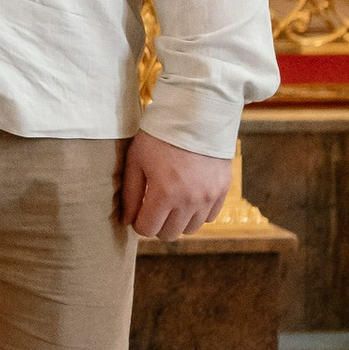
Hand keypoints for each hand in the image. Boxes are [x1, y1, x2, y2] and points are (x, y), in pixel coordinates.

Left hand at [118, 135, 232, 239]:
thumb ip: (129, 194)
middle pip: (169, 233)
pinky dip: (197, 212)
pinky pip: (208, 217)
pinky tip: (188, 196)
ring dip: (178, 220)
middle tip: (153, 206)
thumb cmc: (159, 137)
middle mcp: (189, 200)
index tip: (138, 210)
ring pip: (190, 229)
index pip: (147, 229)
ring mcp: (208, 197)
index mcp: (164, 194)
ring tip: (171, 201)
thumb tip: (126, 221)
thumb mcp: (136, 161)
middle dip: (157, 224)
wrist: (196, 116)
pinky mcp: (222, 191)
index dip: (139, 222)